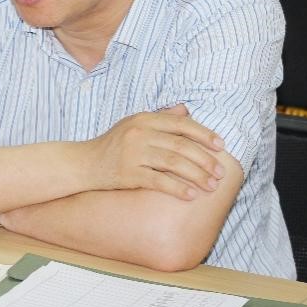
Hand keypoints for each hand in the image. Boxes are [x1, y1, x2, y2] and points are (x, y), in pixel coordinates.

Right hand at [86, 104, 225, 200]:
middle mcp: (139, 133)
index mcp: (144, 119)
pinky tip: (191, 195)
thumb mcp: (134, 124)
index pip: (181, 124)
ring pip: (173, 163)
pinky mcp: (127, 174)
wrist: (84, 164)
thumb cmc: (114, 144)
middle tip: (221, 172)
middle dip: (205, 159)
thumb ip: (161, 118)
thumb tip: (186, 110)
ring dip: (197, 175)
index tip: (221, 146)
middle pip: (181, 145)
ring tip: (212, 186)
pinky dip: (177, 188)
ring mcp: (133, 153)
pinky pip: (158, 181)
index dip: (204, 134)